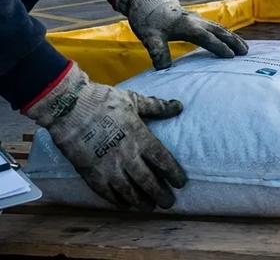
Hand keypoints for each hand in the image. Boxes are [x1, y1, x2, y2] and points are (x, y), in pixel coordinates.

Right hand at [25, 62, 186, 211]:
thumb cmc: (105, 102)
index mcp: (140, 138)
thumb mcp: (135, 101)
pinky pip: (107, 193)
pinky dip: (117, 201)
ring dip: (141, 201)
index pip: (163, 161)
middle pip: (148, 181)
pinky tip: (124, 205)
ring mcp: (108, 167)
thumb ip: (157, 107)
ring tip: (149, 207)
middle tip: (168, 203)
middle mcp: (127, 156)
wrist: (70, 108)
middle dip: (160, 194)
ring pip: (129, 191)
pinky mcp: (91, 174)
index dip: (173, 174)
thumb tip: (179, 106)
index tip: (181, 183)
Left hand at [115, 0, 248, 69]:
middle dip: (233, 42)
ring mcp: (197, 19)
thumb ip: (157, 51)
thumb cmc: (148, 20)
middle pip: (220, 31)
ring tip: (244, 47)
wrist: (146, 2)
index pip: (207, 38)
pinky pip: (216, 26)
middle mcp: (196, 21)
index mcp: (188, 26)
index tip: (230, 57)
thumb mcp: (149, 37)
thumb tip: (163, 68)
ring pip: (220, 28)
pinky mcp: (196, 19)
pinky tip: (229, 39)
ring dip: (233, 37)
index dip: (219, 47)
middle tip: (245, 52)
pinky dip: (226, 33)